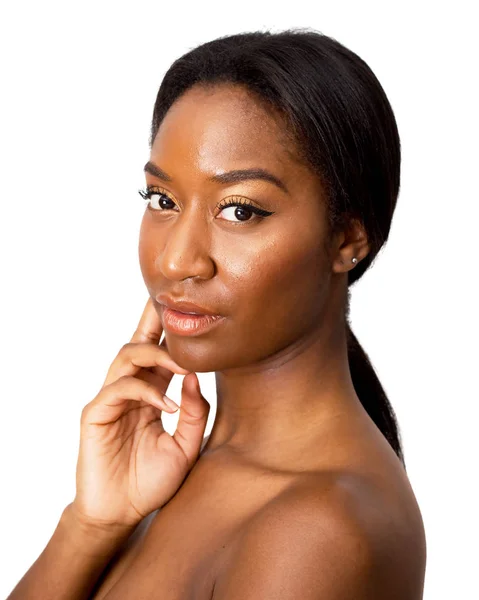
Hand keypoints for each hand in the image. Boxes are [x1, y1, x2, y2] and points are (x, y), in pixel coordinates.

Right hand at [71, 297, 209, 529]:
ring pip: (126, 357)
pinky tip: (167, 408)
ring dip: (156, 356)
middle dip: (152, 318)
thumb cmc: (151, 480)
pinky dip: (146, 393)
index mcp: (150, 392)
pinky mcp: (95, 414)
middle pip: (138, 342)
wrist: (122, 514)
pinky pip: (120, 389)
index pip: (157, 352)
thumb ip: (195, 412)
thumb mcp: (186, 446)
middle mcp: (130, 390)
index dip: (168, 329)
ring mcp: (110, 399)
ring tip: (184, 367)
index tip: (189, 308)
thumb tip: (197, 376)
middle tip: (175, 305)